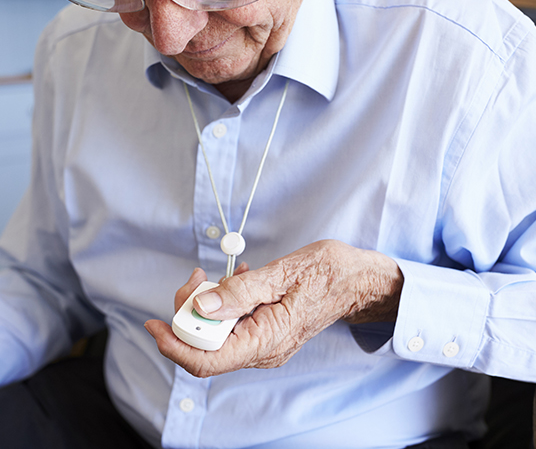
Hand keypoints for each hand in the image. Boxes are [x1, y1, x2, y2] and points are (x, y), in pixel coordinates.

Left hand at [145, 240, 402, 377]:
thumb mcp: (283, 274)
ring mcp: (265, 344)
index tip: (154, 323)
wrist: (357, 281)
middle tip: (196, 279)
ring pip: (217, 336)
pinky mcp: (265, 334)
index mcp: (267, 340)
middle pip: (207, 346)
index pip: (207, 360)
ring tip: (216, 277)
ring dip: (207, 307)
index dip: (174, 344)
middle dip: (190, 314)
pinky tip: (234, 282)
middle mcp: (263, 350)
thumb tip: (202, 307)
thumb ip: (241, 292)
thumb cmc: (328, 274)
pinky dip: (224, 305)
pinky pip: (233, 327)